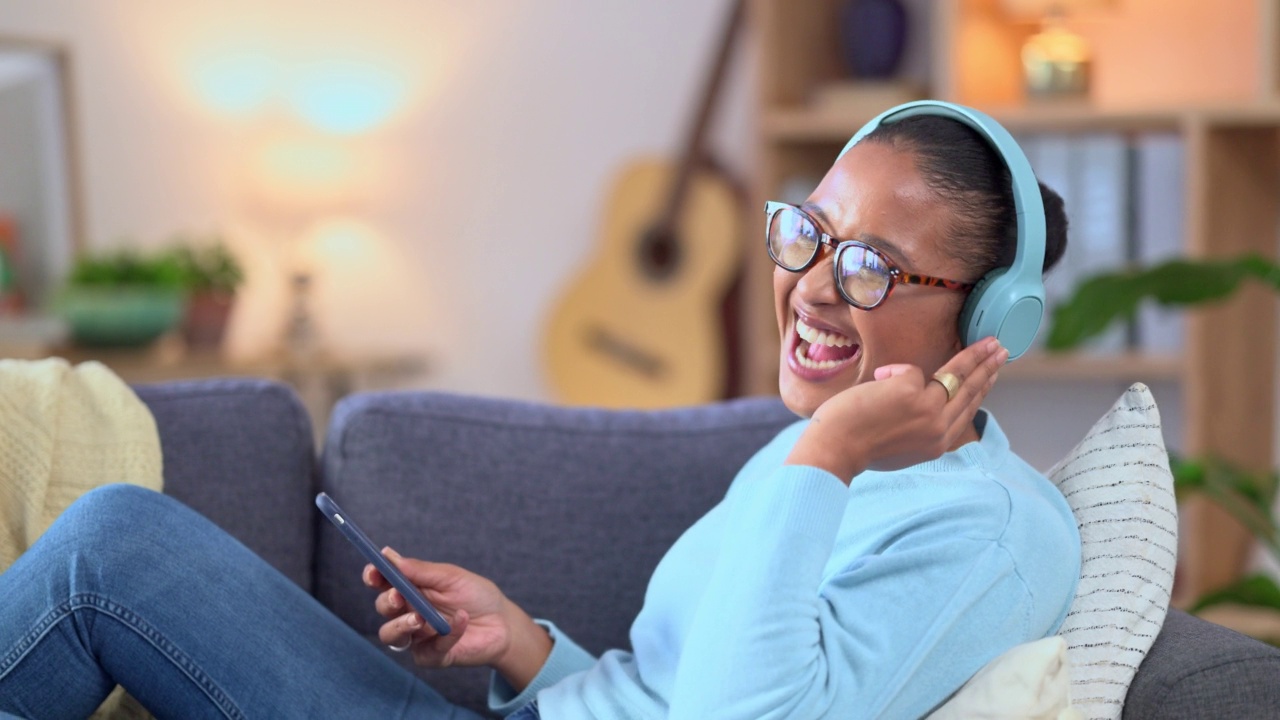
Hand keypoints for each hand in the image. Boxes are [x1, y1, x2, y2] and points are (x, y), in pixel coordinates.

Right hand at [365, 548, 550, 689]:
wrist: (503, 623)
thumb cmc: (477, 596)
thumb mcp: (451, 577)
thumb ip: (420, 570)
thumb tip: (388, 555)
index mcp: (411, 588)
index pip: (382, 582)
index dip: (373, 576)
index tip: (374, 572)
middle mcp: (408, 611)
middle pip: (383, 607)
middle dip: (387, 601)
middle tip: (399, 596)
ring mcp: (416, 636)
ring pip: (389, 635)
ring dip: (399, 626)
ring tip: (419, 619)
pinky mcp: (430, 656)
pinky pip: (426, 650)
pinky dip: (445, 635)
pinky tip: (461, 621)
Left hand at [785, 337, 1007, 481]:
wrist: (834, 449)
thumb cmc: (858, 445)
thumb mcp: (901, 445)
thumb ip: (920, 425)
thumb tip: (924, 393)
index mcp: (937, 444)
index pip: (966, 412)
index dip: (981, 391)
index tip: (992, 376)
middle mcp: (939, 429)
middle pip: (970, 391)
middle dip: (988, 368)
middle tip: (1002, 350)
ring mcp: (927, 409)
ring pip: (955, 375)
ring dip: (974, 356)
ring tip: (988, 342)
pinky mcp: (909, 390)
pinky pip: (906, 370)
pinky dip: (889, 376)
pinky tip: (876, 387)